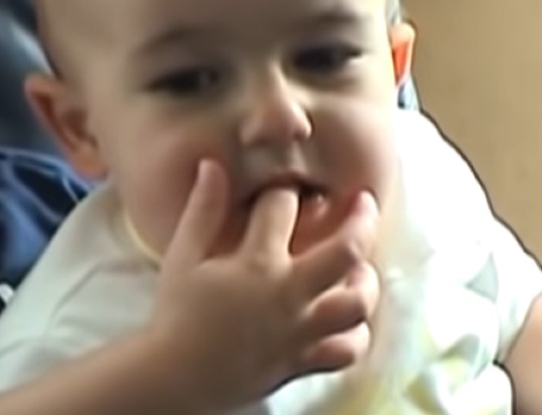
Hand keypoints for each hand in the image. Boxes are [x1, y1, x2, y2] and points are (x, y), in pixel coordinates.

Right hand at [145, 159, 380, 413]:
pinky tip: (348, 319)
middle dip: (361, 218)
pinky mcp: (303, 360)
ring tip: (359, 265)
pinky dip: (356, 334)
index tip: (285, 189)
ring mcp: (301, 329)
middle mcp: (288, 293)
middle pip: (347, 249)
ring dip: (365, 279)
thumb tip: (213, 166)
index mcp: (257, 262)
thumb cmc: (175, 313)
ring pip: (358, 302)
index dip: (286, 189)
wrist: (175, 375)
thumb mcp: (183, 256)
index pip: (284, 206)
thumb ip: (203, 210)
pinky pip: (348, 349)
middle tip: (363, 201)